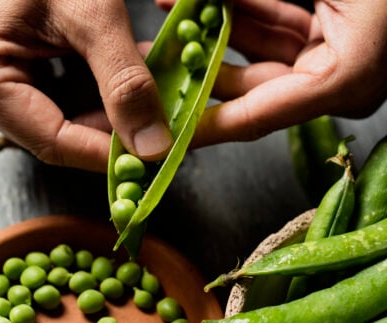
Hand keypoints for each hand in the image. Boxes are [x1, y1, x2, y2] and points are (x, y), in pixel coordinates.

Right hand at [0, 0, 172, 171]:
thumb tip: (153, 147)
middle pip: (63, 135)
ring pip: (72, 122)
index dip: (109, 155)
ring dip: (118, 115)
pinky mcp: (21, 76)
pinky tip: (137, 85)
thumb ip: (124, 81)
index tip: (158, 157)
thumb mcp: (93, 13)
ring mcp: (0, 85)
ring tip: (159, 101)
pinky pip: (69, 101)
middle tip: (168, 128)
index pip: (53, 142)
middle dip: (119, 132)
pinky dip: (107, 96)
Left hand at [156, 0, 386, 147]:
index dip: (207, 125)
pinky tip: (202, 1)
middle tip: (154, 58)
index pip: (257, 115)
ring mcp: (335, 54)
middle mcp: (338, 78)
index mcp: (344, 79)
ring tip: (171, 14)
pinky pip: (275, 26)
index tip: (168, 132)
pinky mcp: (331, 32)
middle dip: (199, 65)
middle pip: (250, 83)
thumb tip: (184, 0)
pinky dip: (240, 12)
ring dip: (213, 30)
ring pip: (258, 49)